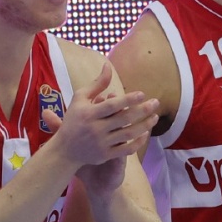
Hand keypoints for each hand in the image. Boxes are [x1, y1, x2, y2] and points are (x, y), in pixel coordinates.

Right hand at [43, 62, 158, 171]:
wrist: (64, 150)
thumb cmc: (74, 119)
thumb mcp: (80, 98)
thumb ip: (97, 84)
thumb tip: (108, 65)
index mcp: (89, 113)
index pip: (112, 105)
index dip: (128, 99)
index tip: (142, 94)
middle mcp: (95, 128)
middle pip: (124, 119)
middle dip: (142, 110)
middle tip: (156, 103)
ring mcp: (101, 143)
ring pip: (128, 134)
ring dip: (144, 125)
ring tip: (155, 117)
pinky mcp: (105, 155)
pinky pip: (126, 149)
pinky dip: (138, 142)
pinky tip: (146, 134)